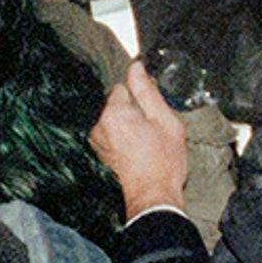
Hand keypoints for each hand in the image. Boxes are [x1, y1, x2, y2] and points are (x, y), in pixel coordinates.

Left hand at [91, 62, 188, 220]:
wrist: (153, 195)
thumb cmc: (163, 161)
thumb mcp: (164, 120)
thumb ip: (147, 90)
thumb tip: (136, 67)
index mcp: (114, 113)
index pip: (123, 86)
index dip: (140, 96)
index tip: (151, 111)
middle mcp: (99, 124)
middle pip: (116, 103)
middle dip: (133, 111)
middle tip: (152, 129)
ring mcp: (97, 140)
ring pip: (114, 119)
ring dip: (128, 124)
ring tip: (145, 142)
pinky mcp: (99, 151)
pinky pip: (112, 133)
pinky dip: (123, 137)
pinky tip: (137, 150)